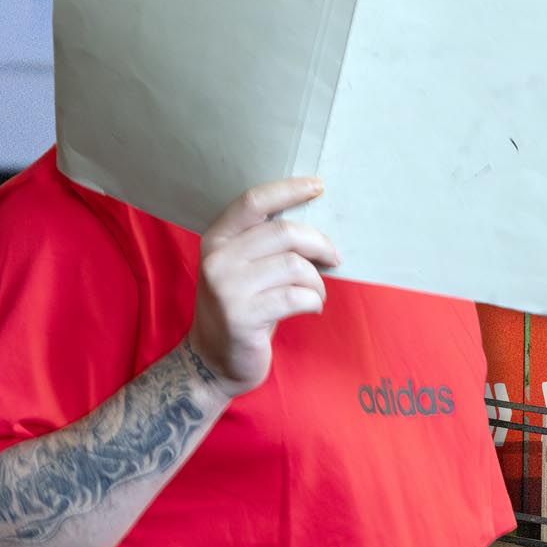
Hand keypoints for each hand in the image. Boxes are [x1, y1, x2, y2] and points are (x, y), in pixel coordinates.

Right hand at [187, 179, 341, 398]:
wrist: (212, 361)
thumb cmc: (241, 308)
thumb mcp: (243, 269)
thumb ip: (265, 244)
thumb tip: (316, 221)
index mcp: (216, 239)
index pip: (253, 201)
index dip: (289, 190)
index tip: (318, 186)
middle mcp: (217, 260)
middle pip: (283, 232)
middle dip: (320, 244)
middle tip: (334, 259)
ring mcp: (227, 289)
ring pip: (295, 266)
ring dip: (318, 281)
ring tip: (317, 293)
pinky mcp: (242, 317)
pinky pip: (296, 297)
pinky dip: (314, 301)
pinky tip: (311, 308)